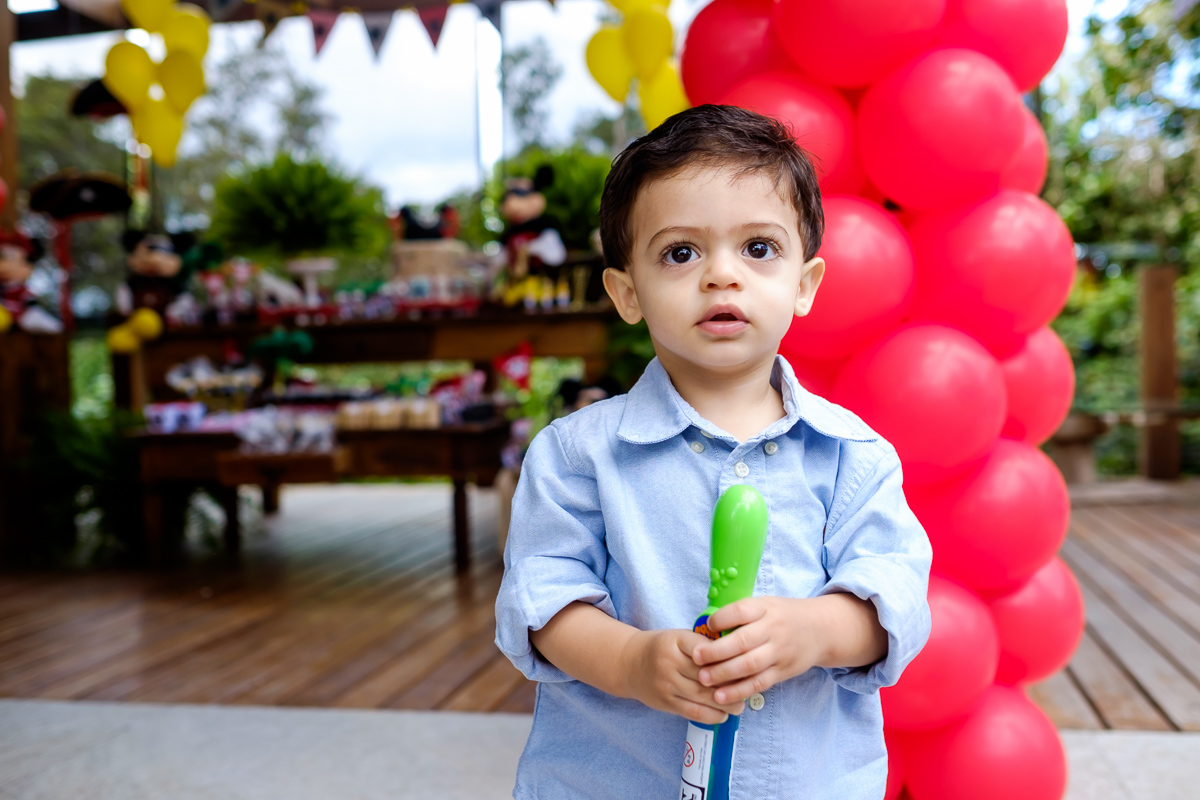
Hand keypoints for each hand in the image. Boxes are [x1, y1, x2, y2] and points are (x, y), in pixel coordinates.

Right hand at [622, 628, 745, 723]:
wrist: (630, 663)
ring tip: (740, 706)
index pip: (707, 650)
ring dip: (725, 703)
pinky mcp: (665, 702)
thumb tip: (736, 656)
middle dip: (731, 684)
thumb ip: (703, 645)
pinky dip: (711, 715)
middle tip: (749, 689)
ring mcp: (666, 684)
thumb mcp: (679, 637)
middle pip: (707, 675)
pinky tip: (723, 714)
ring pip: (702, 696)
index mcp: (675, 640)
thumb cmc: (662, 648)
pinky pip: (692, 712)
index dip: (728, 659)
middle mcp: (669, 662)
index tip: (745, 665)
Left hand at [690, 597, 824, 704]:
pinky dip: (739, 691)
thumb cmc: (783, 616)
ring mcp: (779, 652)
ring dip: (724, 674)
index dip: (722, 619)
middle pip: (742, 642)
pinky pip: (759, 683)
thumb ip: (742, 614)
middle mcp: (773, 630)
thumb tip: (707, 626)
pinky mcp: (783, 671)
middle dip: (716, 652)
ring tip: (703, 679)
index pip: (741, 611)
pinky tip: (721, 696)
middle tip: (696, 658)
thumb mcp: (766, 605)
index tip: (708, 625)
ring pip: (750, 665)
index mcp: (765, 609)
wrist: (820, 630)